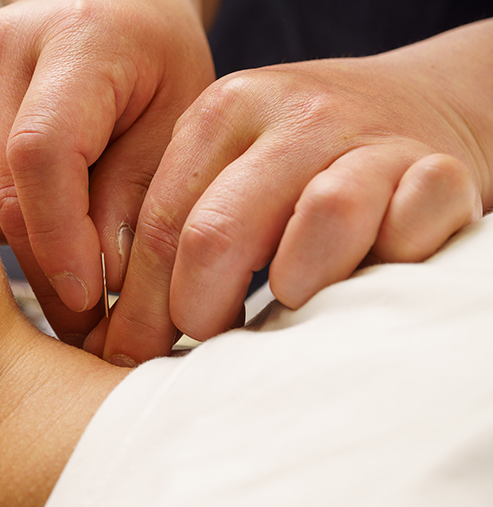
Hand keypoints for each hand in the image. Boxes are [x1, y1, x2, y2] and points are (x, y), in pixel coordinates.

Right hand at [0, 0, 214, 343]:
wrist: (116, 16)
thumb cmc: (156, 70)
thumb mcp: (180, 127)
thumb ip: (138, 199)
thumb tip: (99, 285)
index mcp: (78, 38)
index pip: (41, 153)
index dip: (58, 238)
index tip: (87, 298)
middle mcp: (3, 45)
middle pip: (4, 190)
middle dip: (47, 263)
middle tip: (88, 314)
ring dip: (23, 240)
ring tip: (71, 238)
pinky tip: (36, 202)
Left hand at [90, 22, 492, 364]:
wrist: (404, 107)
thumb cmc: (293, 162)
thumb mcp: (222, 167)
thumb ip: (170, 228)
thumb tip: (114, 334)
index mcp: (223, 112)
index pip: (161, 224)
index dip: (138, 305)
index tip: (126, 354)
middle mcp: (293, 116)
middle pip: (217, 231)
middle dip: (195, 310)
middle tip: (200, 340)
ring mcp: (370, 138)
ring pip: (325, 216)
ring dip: (297, 283)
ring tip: (288, 302)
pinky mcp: (438, 167)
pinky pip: (413, 222)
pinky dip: (391, 259)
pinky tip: (372, 270)